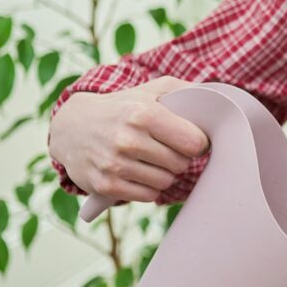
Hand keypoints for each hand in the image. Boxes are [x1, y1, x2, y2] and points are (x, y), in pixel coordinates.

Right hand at [49, 76, 209, 201]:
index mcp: (142, 114)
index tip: (190, 140)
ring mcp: (114, 164)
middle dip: (179, 158)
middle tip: (166, 149)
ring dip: (164, 174)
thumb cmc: (121, 108)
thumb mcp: (149, 90)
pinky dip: (148, 188)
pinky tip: (138, 172)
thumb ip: (183, 90)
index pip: (194, 143)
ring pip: (166, 182)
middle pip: (182, 164)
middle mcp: (127, 139)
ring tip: (150, 159)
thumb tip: (216, 99)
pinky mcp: (106, 185)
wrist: (71, 126)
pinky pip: (149, 196)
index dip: (197, 143)